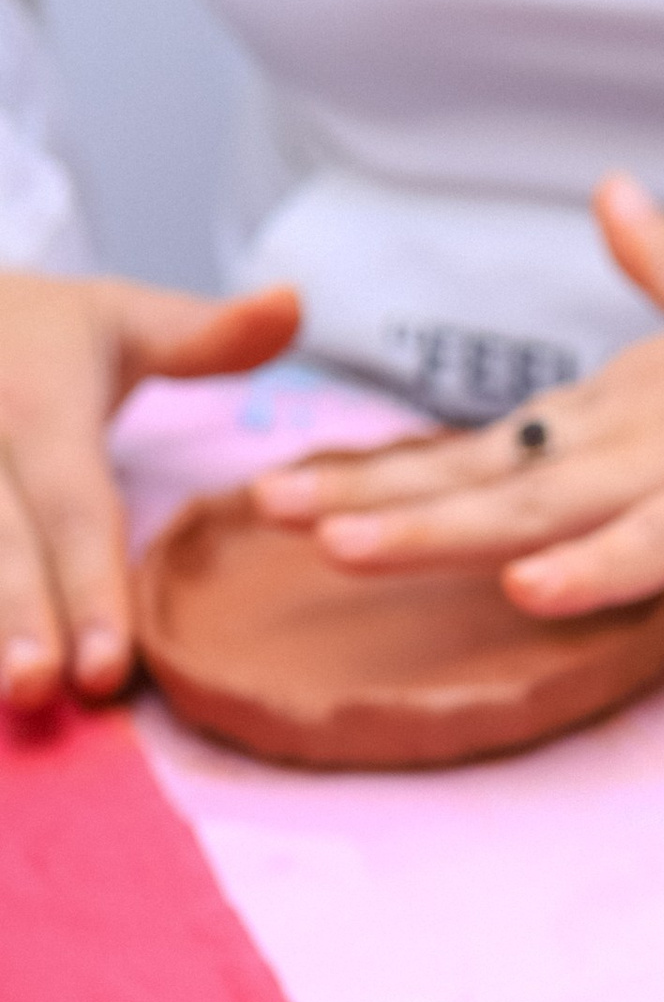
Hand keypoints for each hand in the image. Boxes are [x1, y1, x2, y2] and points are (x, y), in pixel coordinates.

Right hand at [0, 266, 299, 710]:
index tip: (108, 665)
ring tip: (9, 698)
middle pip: (0, 539)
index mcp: (36, 400)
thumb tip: (295, 303)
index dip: (88, 584)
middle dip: (19, 616)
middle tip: (43, 690)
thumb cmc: (38, 331)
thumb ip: (207, 333)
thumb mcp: (119, 317)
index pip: (71, 505)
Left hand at [251, 183, 663, 615]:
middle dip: (378, 495)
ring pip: (550, 500)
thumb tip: (616, 200)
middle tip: (264, 506)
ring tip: (339, 542)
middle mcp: (646, 425)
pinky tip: (528, 584)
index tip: (299, 483)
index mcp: (638, 399)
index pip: (496, 445)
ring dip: (442, 525)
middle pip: (492, 472)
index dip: (397, 468)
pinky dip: (598, 563)